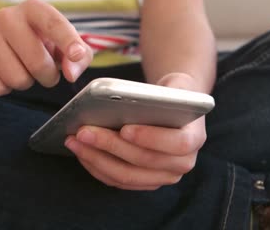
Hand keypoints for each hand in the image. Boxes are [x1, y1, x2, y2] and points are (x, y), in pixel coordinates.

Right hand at [0, 0, 92, 95]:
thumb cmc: (38, 43)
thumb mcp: (64, 44)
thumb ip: (79, 57)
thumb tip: (71, 73)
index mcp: (33, 9)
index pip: (53, 23)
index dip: (67, 41)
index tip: (75, 55)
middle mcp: (6, 17)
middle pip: (37, 62)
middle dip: (48, 76)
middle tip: (46, 73)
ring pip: (17, 79)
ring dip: (25, 83)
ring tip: (22, 70)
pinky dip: (5, 89)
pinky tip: (3, 74)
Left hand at [65, 73, 207, 189]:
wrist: (174, 109)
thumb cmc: (170, 94)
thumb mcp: (171, 87)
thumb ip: (159, 95)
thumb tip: (123, 100)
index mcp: (194, 138)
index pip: (177, 144)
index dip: (150, 138)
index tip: (124, 128)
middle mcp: (182, 163)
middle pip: (143, 161)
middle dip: (109, 145)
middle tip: (83, 131)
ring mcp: (163, 177)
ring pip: (126, 175)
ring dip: (96, 158)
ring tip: (74, 141)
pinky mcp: (144, 182)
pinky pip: (117, 181)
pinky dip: (96, 167)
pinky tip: (80, 151)